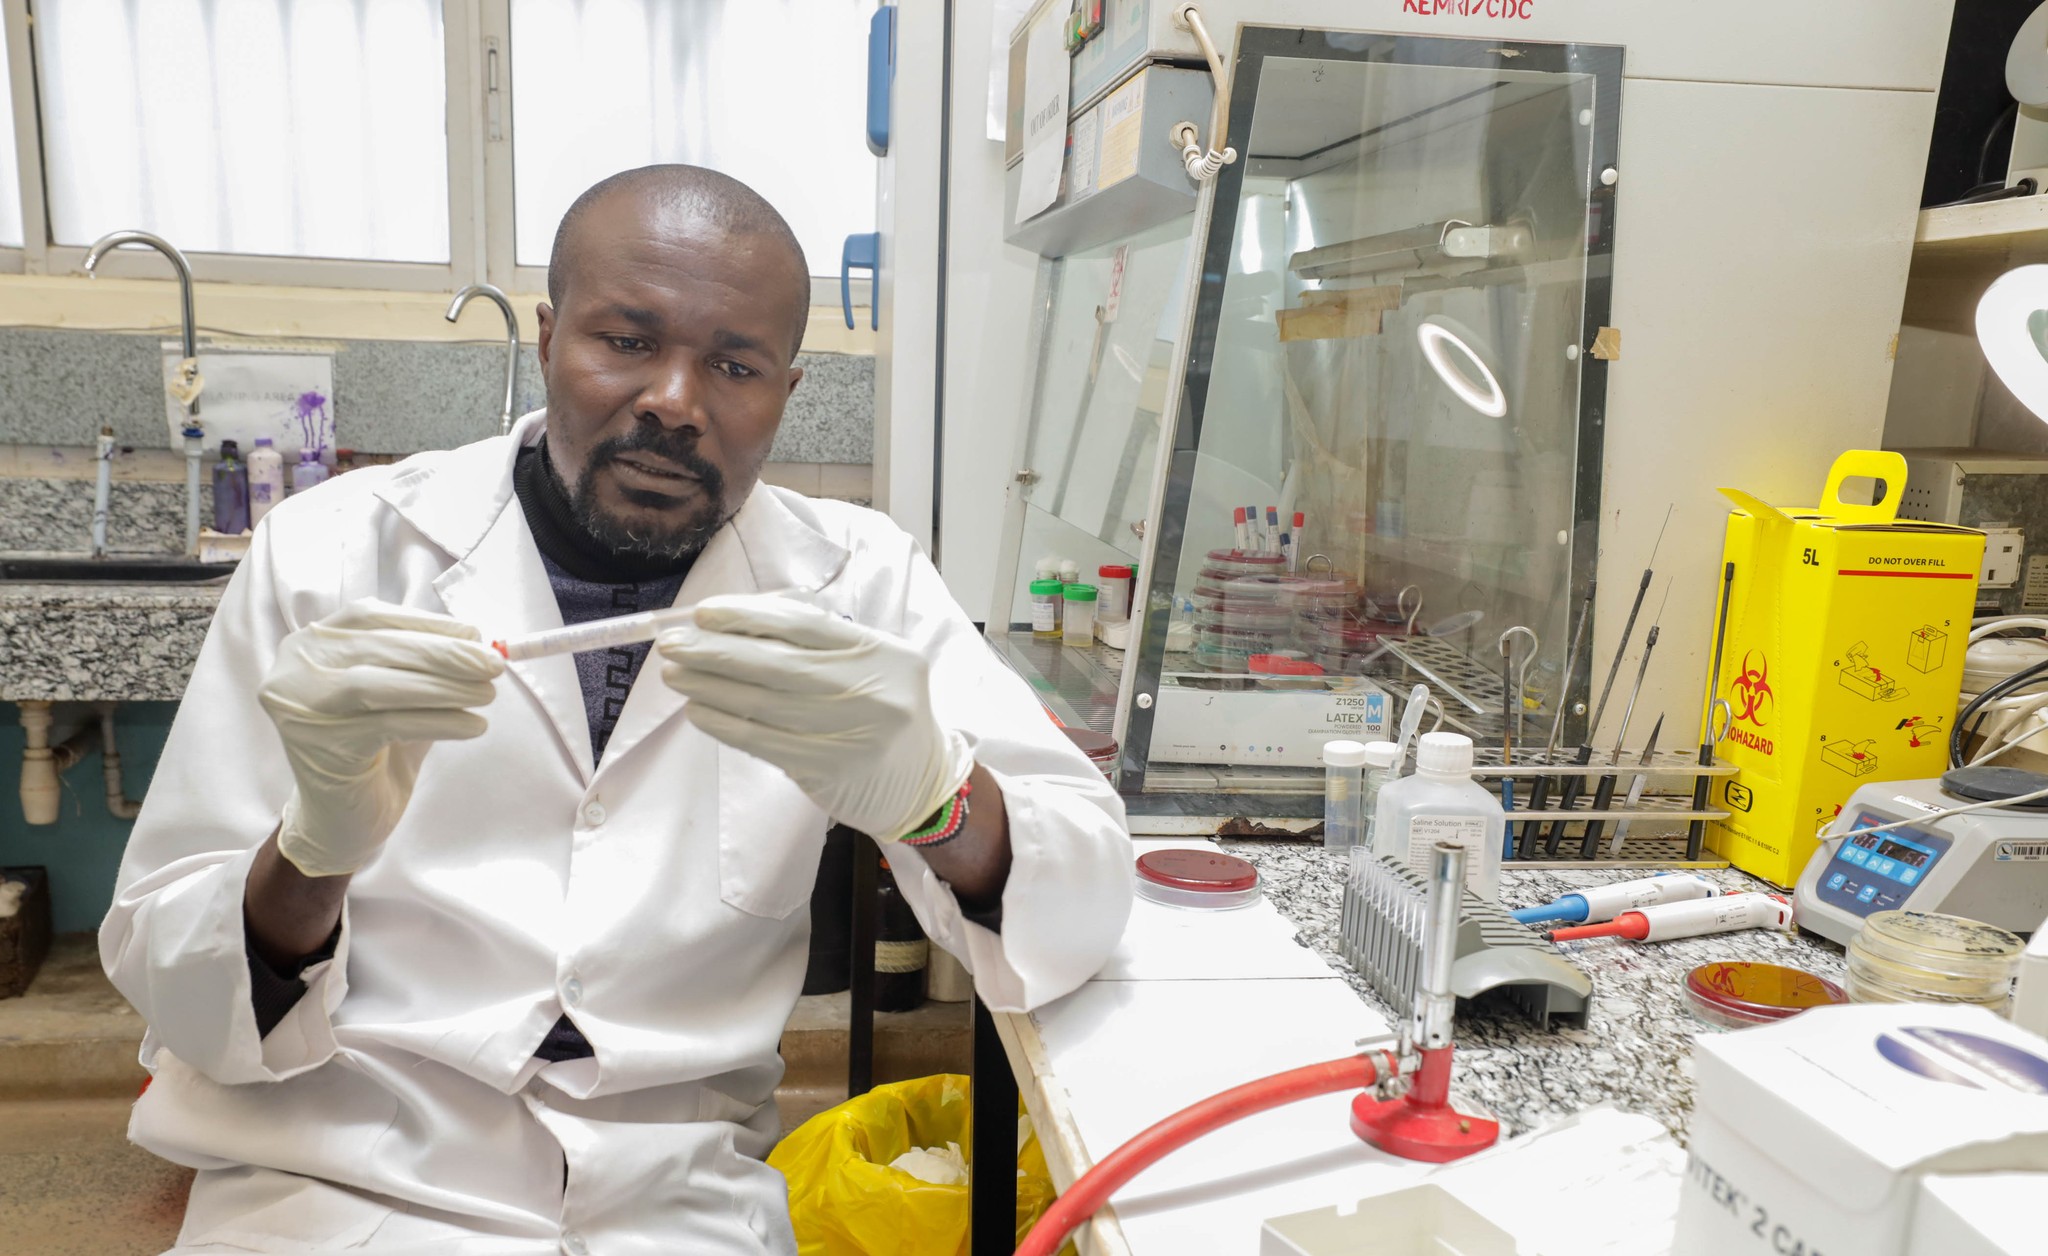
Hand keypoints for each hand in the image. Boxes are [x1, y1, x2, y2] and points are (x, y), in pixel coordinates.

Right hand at [257, 599, 504, 876]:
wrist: (343, 819)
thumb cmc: (375, 748)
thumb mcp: (400, 695)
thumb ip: (424, 663)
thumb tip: (474, 638)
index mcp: (310, 644)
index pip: (369, 618)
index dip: (424, 623)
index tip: (475, 633)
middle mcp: (295, 669)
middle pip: (378, 648)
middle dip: (443, 654)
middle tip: (493, 665)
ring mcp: (300, 708)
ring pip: (380, 685)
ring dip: (444, 687)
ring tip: (488, 694)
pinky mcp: (320, 746)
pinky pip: (388, 725)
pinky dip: (438, 721)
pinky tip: (473, 726)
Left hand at [657, 594, 972, 840]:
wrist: (921, 784)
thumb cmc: (884, 711)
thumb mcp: (872, 664)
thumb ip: (818, 642)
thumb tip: (735, 627)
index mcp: (883, 651)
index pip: (805, 623)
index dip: (748, 617)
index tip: (703, 614)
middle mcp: (871, 690)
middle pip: (778, 664)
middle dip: (716, 652)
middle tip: (671, 644)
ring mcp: (850, 734)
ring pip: (763, 704)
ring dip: (709, 688)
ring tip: (674, 675)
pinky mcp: (827, 770)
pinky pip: (762, 742)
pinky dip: (724, 724)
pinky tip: (699, 711)